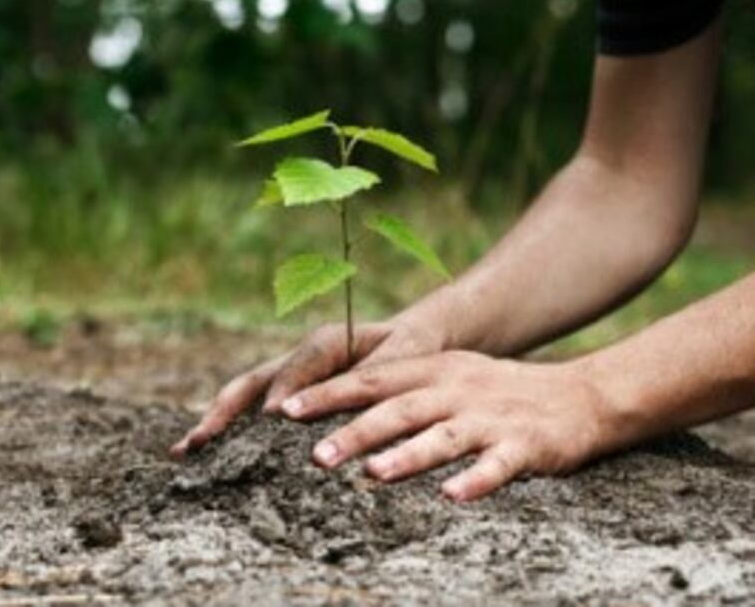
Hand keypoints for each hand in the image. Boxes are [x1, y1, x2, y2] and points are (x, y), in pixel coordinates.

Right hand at [170, 315, 448, 455]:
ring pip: (244, 398)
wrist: (412, 341)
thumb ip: (376, 376)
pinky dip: (229, 432)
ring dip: (216, 422)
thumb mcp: (404, 357)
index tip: (274, 417)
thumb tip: (348, 407)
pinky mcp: (288, 398)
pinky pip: (253, 413)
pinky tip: (206, 457)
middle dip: (225, 411)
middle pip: (253, 382)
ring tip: (184, 451)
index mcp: (328, 342)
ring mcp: (288, 379)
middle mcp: (298, 360)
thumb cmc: (412, 350)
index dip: (286, 388)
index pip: (300, 365)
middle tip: (200, 440)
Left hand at [280, 351, 614, 500]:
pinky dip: (475, 480)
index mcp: (434, 370)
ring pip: (443, 436)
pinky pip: (497, 465)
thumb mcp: (449, 377)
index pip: (371, 380)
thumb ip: (400, 390)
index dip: (327, 394)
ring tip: (373, 475)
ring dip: (407, 455)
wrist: (581, 395)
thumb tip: (337, 411)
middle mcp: (457, 389)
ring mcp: (490, 417)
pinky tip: (452, 497)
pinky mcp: (525, 445)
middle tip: (315, 455)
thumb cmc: (498, 392)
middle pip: (399, 409)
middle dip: (356, 431)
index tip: (284, 411)